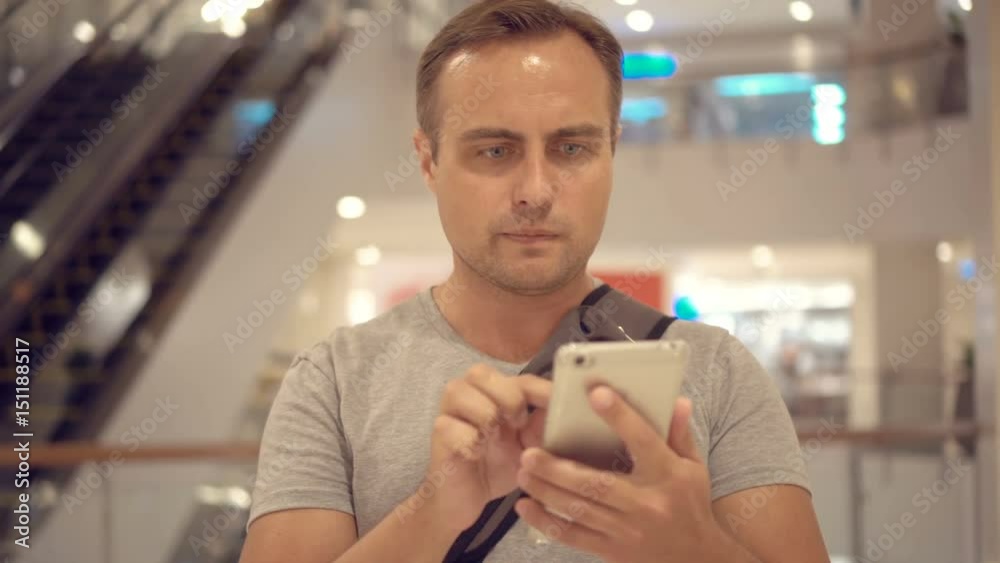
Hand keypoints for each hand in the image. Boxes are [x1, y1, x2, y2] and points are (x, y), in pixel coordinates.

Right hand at [421, 364, 550, 532]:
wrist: (465, 499)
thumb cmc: (497, 466)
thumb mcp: (529, 447)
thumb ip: (543, 426)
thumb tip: (566, 410)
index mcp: (495, 391)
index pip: (521, 379)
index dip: (541, 390)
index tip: (561, 404)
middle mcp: (469, 392)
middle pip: (483, 373)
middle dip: (507, 398)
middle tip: (517, 424)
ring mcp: (448, 410)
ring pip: (462, 393)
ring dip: (485, 417)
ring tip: (491, 439)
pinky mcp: (438, 432)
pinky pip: (453, 427)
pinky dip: (469, 443)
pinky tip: (474, 455)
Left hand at [513, 387, 725, 562]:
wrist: (697, 559)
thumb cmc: (690, 504)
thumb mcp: (694, 466)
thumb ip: (680, 433)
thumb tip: (675, 400)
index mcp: (668, 474)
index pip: (643, 440)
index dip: (620, 417)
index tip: (597, 394)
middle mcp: (646, 503)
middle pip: (597, 484)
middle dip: (559, 469)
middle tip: (529, 452)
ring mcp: (627, 530)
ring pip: (579, 510)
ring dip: (546, 491)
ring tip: (523, 473)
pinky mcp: (612, 551)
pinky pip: (573, 537)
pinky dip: (546, 523)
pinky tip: (525, 506)